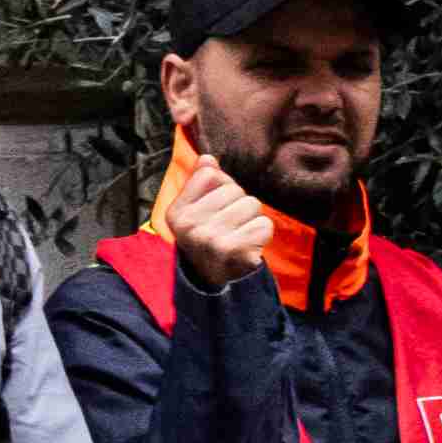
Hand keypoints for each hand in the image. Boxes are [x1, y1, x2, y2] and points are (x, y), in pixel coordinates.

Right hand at [161, 139, 275, 287]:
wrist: (216, 284)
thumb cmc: (208, 240)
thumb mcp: (196, 212)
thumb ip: (201, 183)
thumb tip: (208, 158)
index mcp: (177, 213)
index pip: (211, 175)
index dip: (221, 188)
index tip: (215, 209)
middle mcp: (190, 226)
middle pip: (235, 190)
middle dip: (239, 206)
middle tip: (230, 228)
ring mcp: (211, 240)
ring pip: (252, 205)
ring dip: (252, 219)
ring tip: (239, 236)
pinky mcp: (236, 251)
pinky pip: (264, 224)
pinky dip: (262, 234)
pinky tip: (249, 246)